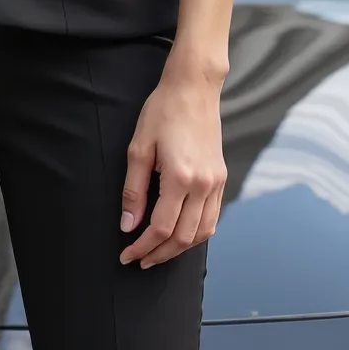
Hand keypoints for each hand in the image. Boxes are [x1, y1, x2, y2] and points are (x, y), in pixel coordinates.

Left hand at [118, 63, 226, 267]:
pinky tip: (179, 235)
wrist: (194, 89)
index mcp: (180, 178)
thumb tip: (128, 225)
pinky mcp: (221, 178)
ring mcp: (216, 183)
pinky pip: (212, 218)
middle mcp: (203, 185)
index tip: (126, 255)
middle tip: (139, 260)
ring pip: (201, 233)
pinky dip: (196, 234)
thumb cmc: (162, 113)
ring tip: (157, 253)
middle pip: (183, 237)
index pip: (161, 228)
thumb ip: (133, 191)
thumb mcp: (138, 149)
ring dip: (179, 249)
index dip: (142, 246)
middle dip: (159, 254)